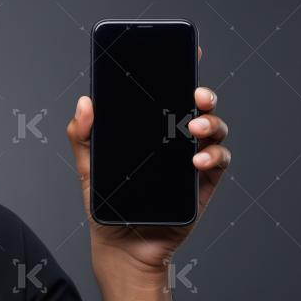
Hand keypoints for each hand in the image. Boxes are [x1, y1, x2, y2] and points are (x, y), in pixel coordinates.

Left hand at [66, 46, 231, 275]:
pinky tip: (196, 159)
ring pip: (214, 130)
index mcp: (149, 130)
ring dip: (210, 122)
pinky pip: (219, 162)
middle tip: (194, 95)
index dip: (179, 73)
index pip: (166, 95)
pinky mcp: (202, 184)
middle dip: (202, 94)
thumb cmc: (106, 204)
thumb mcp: (87, 166)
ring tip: (192, 126)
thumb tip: (85, 102)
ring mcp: (190, 160)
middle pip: (197, 107)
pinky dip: (213, 156)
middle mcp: (173, 140)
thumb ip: (81, 135)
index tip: (185, 54)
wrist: (120, 246)